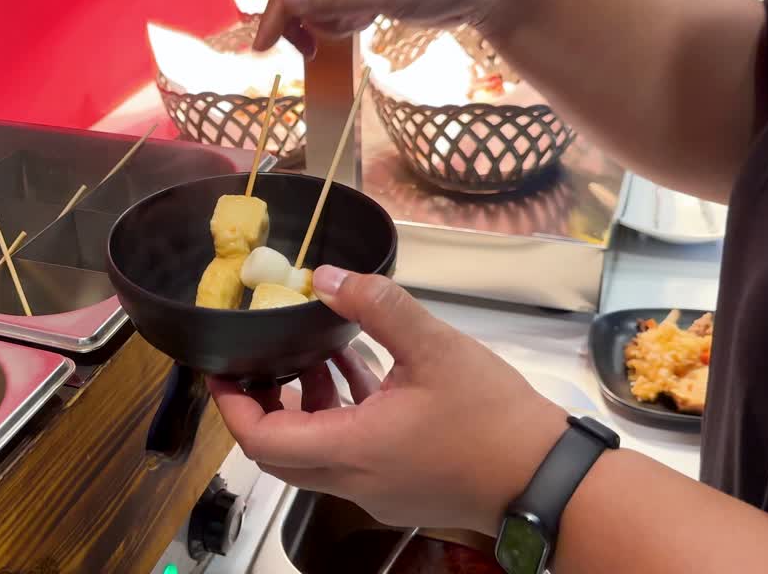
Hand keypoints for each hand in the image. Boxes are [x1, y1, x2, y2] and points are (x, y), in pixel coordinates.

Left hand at [208, 266, 567, 534]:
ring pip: (314, 454)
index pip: (261, 440)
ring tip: (317, 353)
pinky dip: (341, 417)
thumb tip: (328, 276)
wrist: (548, 481)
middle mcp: (353, 480)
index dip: (231, 406)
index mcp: (351, 449)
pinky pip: (348, 455)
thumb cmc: (496, 421)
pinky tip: (363, 373)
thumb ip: (377, 306)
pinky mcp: (398, 489)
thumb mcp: (435, 347)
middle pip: (278, 452)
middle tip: (260, 360)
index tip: (220, 372)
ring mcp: (375, 491)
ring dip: (306, 405)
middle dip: (261, 404)